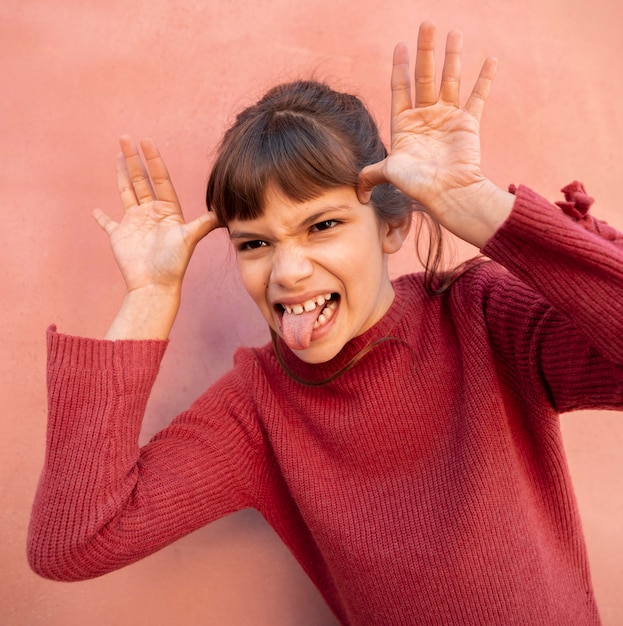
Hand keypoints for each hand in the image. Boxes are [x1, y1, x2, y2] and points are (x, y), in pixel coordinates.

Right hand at [94, 136, 216, 294]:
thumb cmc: (173, 263)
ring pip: (127, 192)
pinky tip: (96, 210)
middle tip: (125, 137)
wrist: (155, 285)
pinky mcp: (120, 235)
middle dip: (134, 158)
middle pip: (141, 180)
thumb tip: (225, 212)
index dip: (153, 160)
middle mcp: (151, 213)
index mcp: (167, 211)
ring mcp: (135, 223)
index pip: (160, 179)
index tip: (147, 141)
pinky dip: (101, 217)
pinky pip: (108, 223)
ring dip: (121, 174)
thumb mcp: (189, 238)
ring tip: (117, 154)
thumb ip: (204, 224)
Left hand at [359, 22, 511, 245]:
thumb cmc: (418, 184)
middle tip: (426, 23)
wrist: (448, 194)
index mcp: (405, 125)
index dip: (399, 68)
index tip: (399, 46)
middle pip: (424, 77)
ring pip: (449, 80)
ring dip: (452, 57)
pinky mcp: (468, 123)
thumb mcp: (388, 173)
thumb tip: (358, 193)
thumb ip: (371, 174)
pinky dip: (484, 79)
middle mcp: (425, 118)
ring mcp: (447, 119)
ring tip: (453, 32)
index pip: (400, 89)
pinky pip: (477, 97)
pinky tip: (489, 59)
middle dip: (425, 51)